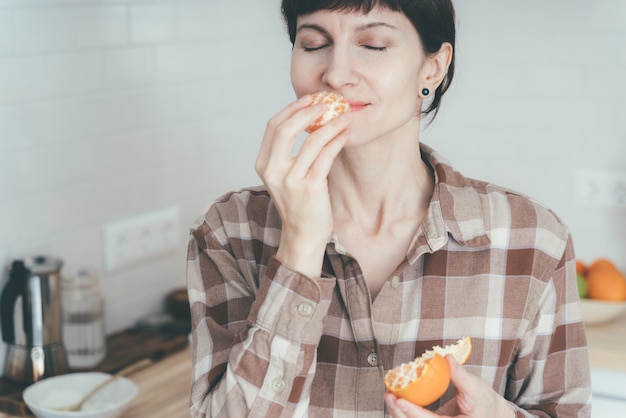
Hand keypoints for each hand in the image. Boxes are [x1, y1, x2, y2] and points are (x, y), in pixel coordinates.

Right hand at [255, 95, 351, 276]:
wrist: (303, 235)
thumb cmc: (299, 203)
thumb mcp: (286, 175)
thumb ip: (291, 151)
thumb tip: (310, 118)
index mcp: (264, 164)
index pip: (273, 126)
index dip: (291, 109)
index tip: (309, 99)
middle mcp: (273, 171)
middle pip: (285, 128)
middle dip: (307, 111)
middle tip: (327, 103)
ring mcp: (290, 179)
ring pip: (311, 140)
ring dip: (331, 124)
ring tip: (345, 116)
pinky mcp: (310, 187)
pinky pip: (326, 155)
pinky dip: (337, 140)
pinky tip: (346, 134)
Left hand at [384, 355, 515, 417]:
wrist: (491, 414)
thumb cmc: (485, 403)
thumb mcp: (476, 388)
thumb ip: (460, 376)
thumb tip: (447, 358)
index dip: (413, 412)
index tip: (400, 400)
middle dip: (399, 413)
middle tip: (389, 395)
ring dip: (398, 412)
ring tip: (389, 395)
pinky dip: (404, 410)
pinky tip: (396, 397)